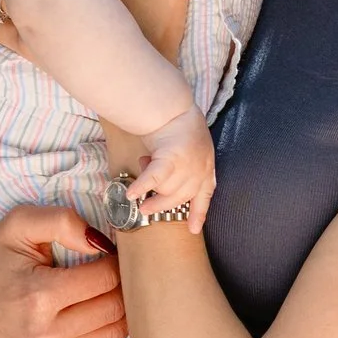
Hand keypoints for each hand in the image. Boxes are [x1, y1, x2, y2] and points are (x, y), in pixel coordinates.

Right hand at [0, 204, 136, 337]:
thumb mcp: (19, 222)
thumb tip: (102, 243)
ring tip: (112, 294)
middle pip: (115, 309)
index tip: (109, 251)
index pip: (107, 278)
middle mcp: (44, 335)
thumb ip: (61, 221)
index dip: (116, 260)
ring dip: (123, 314)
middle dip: (123, 286)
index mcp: (39, 296)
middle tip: (117, 272)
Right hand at [128, 107, 214, 233]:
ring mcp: (188, 166)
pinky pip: (154, 179)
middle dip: (161, 205)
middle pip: (180, 198)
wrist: (173, 108)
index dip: (199, 214)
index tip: (194, 229)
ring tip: (141, 171)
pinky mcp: (170, 158)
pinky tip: (130, 194)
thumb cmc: (179, 124)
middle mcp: (200, 170)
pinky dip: (141, 187)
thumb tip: (162, 186)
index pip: (205, 195)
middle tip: (145, 208)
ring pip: (165, 190)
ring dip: (150, 185)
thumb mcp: (191, 150)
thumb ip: (184, 168)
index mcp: (207, 168)